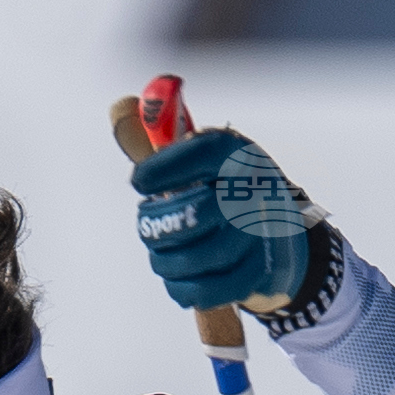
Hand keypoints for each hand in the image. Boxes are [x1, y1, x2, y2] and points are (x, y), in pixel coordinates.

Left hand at [129, 127, 310, 316]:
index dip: (164, 169)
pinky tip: (177, 278)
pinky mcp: (258, 272)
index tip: (138, 182)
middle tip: (147, 227)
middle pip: (201, 212)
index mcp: (236, 153)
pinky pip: (211, 289)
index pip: (203, 153)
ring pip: (203, 255)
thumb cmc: (220, 188)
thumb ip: (156, 135)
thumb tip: (121, 105)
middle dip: (160, 226)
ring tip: (160, 255)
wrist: (274, 232)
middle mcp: (256, 189)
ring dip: (166, 261)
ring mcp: (261, 233)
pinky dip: (183, 288)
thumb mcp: (196, 156)